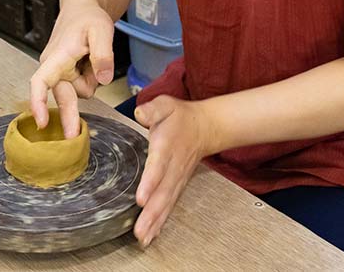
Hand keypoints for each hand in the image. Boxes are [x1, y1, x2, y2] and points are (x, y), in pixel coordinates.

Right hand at [29, 0, 114, 137]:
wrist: (82, 10)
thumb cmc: (88, 17)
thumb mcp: (101, 29)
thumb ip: (103, 54)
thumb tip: (104, 79)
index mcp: (57, 57)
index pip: (41, 81)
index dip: (39, 102)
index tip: (40, 122)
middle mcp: (54, 68)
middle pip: (63, 96)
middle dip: (69, 116)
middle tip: (74, 137)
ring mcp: (61, 74)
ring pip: (81, 91)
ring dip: (91, 79)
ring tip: (93, 55)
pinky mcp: (69, 77)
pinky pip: (84, 86)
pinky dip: (91, 77)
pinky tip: (90, 62)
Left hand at [132, 95, 217, 246]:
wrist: (205, 128)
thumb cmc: (180, 117)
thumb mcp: (166, 105)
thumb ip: (153, 109)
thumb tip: (141, 114)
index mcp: (167, 146)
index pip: (158, 166)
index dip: (150, 183)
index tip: (141, 198)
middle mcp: (173, 167)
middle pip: (163, 192)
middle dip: (151, 213)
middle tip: (139, 230)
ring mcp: (177, 179)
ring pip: (166, 203)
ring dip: (155, 221)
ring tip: (143, 237)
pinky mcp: (177, 186)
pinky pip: (169, 205)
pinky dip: (161, 222)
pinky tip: (151, 235)